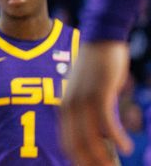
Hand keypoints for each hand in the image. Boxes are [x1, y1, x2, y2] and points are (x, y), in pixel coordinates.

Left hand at [60, 41, 132, 164]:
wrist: (101, 38)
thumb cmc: (97, 69)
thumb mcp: (90, 94)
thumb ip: (91, 115)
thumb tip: (103, 139)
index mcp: (64, 107)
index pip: (67, 143)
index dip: (79, 161)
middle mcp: (69, 105)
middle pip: (77, 145)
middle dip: (92, 163)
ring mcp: (83, 99)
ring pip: (91, 138)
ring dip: (104, 157)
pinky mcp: (98, 92)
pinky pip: (106, 122)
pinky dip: (117, 138)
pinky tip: (127, 147)